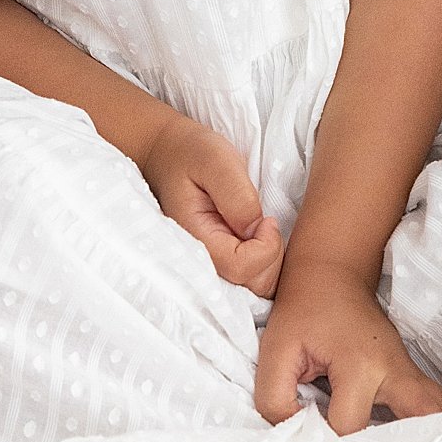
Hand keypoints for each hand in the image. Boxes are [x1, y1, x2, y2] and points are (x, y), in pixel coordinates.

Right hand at [138, 114, 284, 297]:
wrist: (170, 154)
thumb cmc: (192, 154)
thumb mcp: (217, 161)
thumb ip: (238, 197)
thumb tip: (258, 230)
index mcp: (194, 240)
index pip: (241, 268)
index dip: (266, 246)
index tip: (267, 218)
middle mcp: (201, 262)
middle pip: (253, 285)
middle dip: (272, 254)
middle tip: (265, 220)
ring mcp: (212, 267)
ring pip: (257, 287)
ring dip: (271, 259)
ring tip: (261, 227)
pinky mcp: (223, 264)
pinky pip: (254, 279)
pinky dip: (267, 261)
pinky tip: (260, 237)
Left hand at [256, 255, 441, 434]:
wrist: (331, 276)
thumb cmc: (301, 311)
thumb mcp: (274, 351)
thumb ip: (274, 400)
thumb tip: (295, 435)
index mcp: (361, 364)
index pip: (348, 426)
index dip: (324, 438)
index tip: (309, 434)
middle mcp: (394, 369)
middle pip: (419, 421)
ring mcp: (407, 369)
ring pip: (435, 410)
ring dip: (421, 438)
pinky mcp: (407, 372)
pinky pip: (428, 403)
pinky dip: (424, 424)